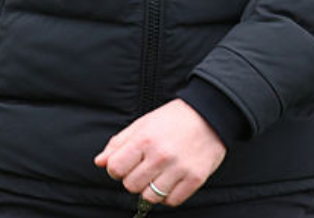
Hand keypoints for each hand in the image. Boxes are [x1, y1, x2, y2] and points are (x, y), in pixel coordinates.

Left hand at [94, 99, 226, 206]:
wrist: (214, 113)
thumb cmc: (175, 118)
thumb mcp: (144, 123)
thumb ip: (119, 142)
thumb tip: (100, 162)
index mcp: (145, 140)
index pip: (115, 170)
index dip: (118, 169)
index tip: (129, 163)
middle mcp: (161, 156)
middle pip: (131, 186)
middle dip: (135, 178)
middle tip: (147, 167)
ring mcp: (179, 168)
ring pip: (150, 197)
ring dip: (152, 189)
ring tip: (160, 175)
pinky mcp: (196, 178)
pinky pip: (172, 201)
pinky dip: (170, 195)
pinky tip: (173, 181)